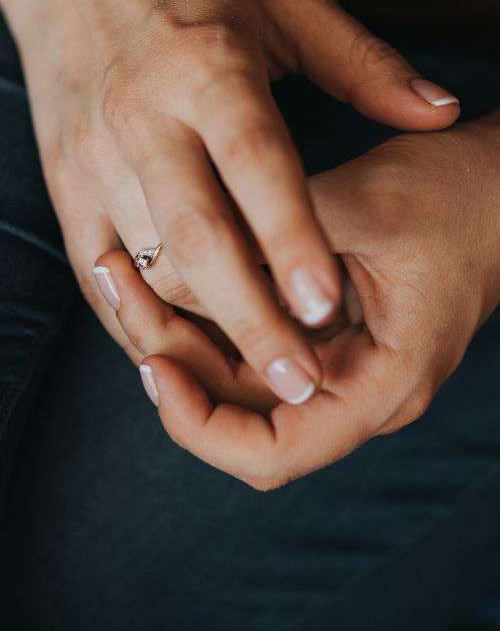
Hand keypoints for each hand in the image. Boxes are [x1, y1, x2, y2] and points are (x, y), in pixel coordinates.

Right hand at [1, 0, 459, 400]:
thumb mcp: (286, 2)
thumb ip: (364, 65)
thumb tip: (440, 111)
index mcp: (206, 68)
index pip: (254, 164)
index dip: (291, 239)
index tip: (327, 310)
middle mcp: (142, 116)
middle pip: (198, 237)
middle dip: (250, 319)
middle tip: (302, 384)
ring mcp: (93, 155)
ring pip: (149, 265)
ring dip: (201, 328)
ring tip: (254, 379)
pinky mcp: (63, 182)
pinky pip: (98, 269)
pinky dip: (138, 317)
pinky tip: (178, 352)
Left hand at [102, 114, 498, 487]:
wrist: (499, 183)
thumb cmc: (455, 194)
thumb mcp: (366, 203)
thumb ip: (273, 236)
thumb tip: (170, 265)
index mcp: (383, 383)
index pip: (277, 452)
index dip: (203, 427)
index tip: (156, 366)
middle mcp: (357, 388)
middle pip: (243, 417)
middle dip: (175, 365)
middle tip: (124, 293)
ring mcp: (340, 362)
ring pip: (239, 384)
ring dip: (184, 339)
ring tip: (130, 278)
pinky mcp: (327, 333)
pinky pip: (253, 346)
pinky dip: (210, 320)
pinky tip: (173, 275)